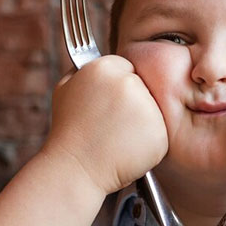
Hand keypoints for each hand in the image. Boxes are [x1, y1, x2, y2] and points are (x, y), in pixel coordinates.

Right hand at [42, 56, 168, 194]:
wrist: (75, 169)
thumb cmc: (68, 131)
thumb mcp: (66, 88)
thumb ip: (85, 69)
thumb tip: (94, 56)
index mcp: (105, 67)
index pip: (128, 68)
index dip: (117, 89)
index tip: (107, 105)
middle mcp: (129, 83)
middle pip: (143, 88)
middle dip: (132, 105)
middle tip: (111, 124)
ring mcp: (147, 108)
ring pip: (153, 111)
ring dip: (141, 124)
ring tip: (117, 138)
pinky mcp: (160, 132)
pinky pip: (159, 133)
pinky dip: (148, 144)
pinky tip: (127, 149)